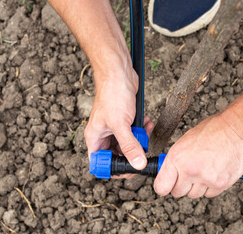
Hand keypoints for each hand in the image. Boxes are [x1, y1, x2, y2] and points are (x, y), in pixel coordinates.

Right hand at [84, 58, 153, 174]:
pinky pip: (135, 132)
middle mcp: (103, 135)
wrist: (119, 73)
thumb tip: (138, 164)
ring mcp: (114, 128)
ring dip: (140, 140)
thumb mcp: (121, 124)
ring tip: (146, 130)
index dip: (115, 169)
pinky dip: (142, 130)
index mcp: (95, 138)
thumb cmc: (112, 95)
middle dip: (132, 153)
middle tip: (143, 149)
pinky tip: (147, 122)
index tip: (131, 168)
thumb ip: (129, 146)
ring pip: (128, 144)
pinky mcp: (125, 121)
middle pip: (117, 156)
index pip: (101, 164)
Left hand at [154, 114, 242, 197]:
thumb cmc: (211, 131)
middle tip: (189, 173)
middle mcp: (189, 170)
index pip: (161, 187)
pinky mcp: (220, 184)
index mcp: (177, 158)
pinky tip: (214, 171)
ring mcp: (205, 179)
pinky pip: (209, 194)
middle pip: (177, 192)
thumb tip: (167, 174)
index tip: (167, 183)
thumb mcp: (184, 141)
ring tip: (204, 168)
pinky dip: (210, 186)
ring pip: (194, 194)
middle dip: (182, 185)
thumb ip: (175, 160)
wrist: (235, 130)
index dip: (164, 186)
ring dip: (197, 186)